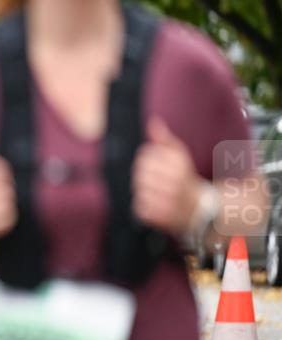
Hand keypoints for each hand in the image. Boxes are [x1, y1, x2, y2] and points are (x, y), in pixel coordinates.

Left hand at [132, 118, 200, 235]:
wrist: (200, 209)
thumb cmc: (186, 178)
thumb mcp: (180, 156)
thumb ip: (165, 139)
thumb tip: (152, 122)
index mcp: (179, 167)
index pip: (144, 157)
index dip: (146, 160)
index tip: (156, 165)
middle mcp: (175, 185)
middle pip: (139, 174)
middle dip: (144, 175)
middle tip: (156, 180)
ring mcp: (168, 202)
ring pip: (138, 190)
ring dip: (143, 190)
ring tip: (157, 191)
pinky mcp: (160, 217)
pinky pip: (139, 206)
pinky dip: (143, 204)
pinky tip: (156, 202)